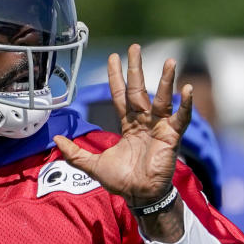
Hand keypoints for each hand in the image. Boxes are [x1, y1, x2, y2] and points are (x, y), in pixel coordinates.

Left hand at [53, 44, 192, 206]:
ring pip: (162, 99)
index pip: (120, 95)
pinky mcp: (171, 137)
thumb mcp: (92, 165)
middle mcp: (144, 122)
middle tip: (134, 47)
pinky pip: (180, 117)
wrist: (139, 196)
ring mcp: (159, 127)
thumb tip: (55, 140)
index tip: (114, 58)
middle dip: (136, 69)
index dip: (116, 77)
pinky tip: (188, 89)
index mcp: (127, 125)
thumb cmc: (121, 181)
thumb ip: (75, 153)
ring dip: (166, 80)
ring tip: (170, 61)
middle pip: (139, 90)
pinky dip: (185, 104)